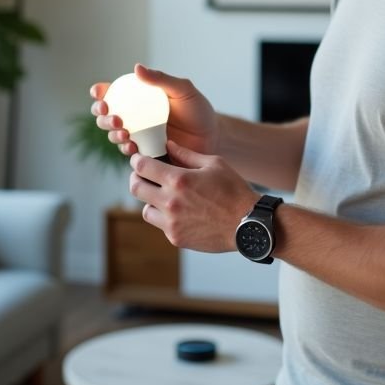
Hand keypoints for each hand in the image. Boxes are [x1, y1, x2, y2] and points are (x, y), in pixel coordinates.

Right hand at [89, 64, 219, 157]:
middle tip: (115, 117)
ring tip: (124, 133)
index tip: (99, 92)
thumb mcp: (183, 90)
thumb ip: (161, 79)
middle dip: (102, 116)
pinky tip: (132, 147)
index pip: (113, 93)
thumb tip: (137, 68)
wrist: (212, 138)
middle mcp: (134, 117)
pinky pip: (129, 152)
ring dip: (113, 134)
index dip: (100, 92)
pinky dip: (126, 149)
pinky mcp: (145, 153)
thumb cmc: (198, 110)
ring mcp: (138, 136)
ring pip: (114, 135)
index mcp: (139, 99)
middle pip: (106, 115)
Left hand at [128, 140, 259, 252]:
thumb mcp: (214, 164)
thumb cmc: (234, 190)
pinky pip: (160, 225)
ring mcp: (172, 223)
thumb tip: (168, 145)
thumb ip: (186, 154)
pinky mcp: (176, 238)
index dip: (137, 160)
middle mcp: (171, 202)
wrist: (248, 224)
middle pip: (136, 188)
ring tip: (164, 196)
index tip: (139, 159)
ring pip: (145, 209)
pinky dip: (165, 217)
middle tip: (144, 176)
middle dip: (137, 178)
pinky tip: (180, 212)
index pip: (142, 167)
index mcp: (179, 180)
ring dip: (150, 200)